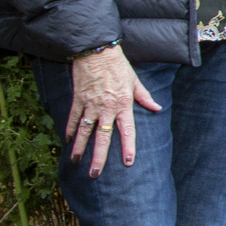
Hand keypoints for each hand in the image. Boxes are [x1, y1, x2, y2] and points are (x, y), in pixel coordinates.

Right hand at [66, 46, 160, 176]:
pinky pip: (73, 118)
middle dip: (99, 157)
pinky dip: (69, 130)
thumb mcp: (134, 81)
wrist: (96, 52)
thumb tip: (157, 108)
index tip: (128, 162)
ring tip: (76, 161)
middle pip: (102, 137)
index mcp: (123, 104)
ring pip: (84, 131)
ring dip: (80, 147)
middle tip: (95, 173)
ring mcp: (90, 105)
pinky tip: (67, 141)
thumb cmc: (118, 66)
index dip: (128, 147)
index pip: (127, 130)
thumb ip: (144, 97)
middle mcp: (106, 108)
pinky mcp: (78, 100)